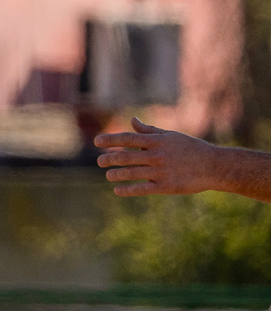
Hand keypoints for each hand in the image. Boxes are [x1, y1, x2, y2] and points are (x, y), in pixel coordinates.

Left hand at [94, 117, 222, 194]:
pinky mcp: (164, 187)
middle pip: (125, 157)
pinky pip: (140, 189)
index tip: (96, 141)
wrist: (214, 167)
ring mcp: (159, 172)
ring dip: (115, 174)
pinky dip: (126, 190)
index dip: (110, 140)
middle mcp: (156, 155)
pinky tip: (117, 190)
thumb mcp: (171, 136)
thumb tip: (132, 120)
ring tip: (108, 175)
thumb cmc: (191, 149)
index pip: (128, 139)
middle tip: (100, 161)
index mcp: (157, 141)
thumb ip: (149, 130)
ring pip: (130, 173)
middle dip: (109, 158)